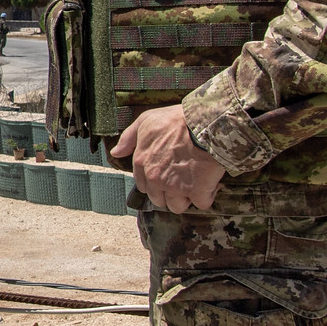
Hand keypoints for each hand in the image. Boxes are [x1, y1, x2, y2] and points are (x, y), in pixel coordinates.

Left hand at [110, 104, 226, 213]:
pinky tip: (211, 182)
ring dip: (187, 197)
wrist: (206, 123)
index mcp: (142, 164)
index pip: (143, 186)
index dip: (156, 182)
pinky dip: (207, 195)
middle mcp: (155, 179)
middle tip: (183, 178)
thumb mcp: (146, 120)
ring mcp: (175, 187)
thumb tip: (116, 153)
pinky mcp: (197, 192)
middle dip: (170, 192)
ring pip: (178, 206)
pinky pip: (201, 203)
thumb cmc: (177, 119)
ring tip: (196, 182)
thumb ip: (129, 138)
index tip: (168, 174)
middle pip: (159, 199)